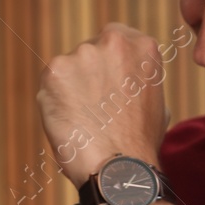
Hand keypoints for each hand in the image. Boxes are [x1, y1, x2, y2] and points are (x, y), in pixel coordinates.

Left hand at [36, 22, 170, 183]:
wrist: (118, 166)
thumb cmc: (138, 142)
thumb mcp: (156, 99)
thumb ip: (137, 77)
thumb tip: (121, 77)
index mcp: (142, 46)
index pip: (113, 37)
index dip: (106, 62)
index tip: (106, 82)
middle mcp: (112, 42)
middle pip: (87, 51)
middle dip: (86, 75)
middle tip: (93, 108)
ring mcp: (82, 54)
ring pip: (66, 68)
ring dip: (68, 89)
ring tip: (83, 119)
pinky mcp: (54, 70)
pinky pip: (49, 84)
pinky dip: (52, 101)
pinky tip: (68, 121)